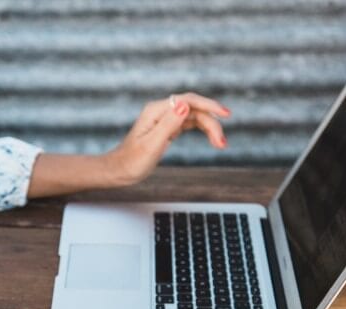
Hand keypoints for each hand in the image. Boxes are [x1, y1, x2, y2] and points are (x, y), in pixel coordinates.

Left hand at [105, 92, 231, 185]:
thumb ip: (168, 124)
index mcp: (156, 111)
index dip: (209, 105)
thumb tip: (185, 105)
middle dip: (211, 123)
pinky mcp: (167, 128)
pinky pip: (190, 123)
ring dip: (209, 127)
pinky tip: (212, 138)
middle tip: (222, 143)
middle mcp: (161, 111)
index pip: (188, 100)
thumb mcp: (151, 145)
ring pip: (194, 116)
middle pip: (194, 109)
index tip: (226, 115)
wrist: (119, 171)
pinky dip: (202, 129)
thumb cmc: (131, 162)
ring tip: (221, 144)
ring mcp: (164, 119)